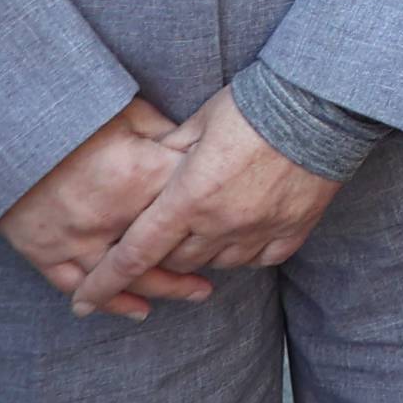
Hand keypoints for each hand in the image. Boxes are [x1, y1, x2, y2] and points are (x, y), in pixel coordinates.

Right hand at [0, 103, 209, 316]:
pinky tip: (135, 310)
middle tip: (223, 267)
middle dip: (199, 261)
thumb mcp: (131, 113)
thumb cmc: (74, 116)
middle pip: (167, 250)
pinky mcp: (45, 251)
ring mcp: (77, 239)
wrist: (3, 132)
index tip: (233, 210)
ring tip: (195, 293)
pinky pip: (80, 286)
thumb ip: (168, 134)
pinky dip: (108, 302)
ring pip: (128, 276)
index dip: (214, 203)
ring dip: (165, 289)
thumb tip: (200, 146)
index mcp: (141, 176)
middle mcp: (113, 216)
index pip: (191, 198)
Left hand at [65, 92, 336, 310]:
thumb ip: (168, 153)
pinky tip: (247, 230)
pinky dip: (248, 250)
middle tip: (172, 223)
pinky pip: (261, 258)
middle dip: (165, 249)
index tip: (81, 302)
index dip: (103, 283)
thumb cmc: (253, 104)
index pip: (134, 255)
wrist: (321, 100)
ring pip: (217, 263)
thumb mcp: (198, 122)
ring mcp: (259, 230)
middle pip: (176, 261)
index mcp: (188, 198)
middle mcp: (220, 223)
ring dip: (206, 249)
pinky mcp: (294, 228)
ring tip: (213, 220)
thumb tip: (147, 168)